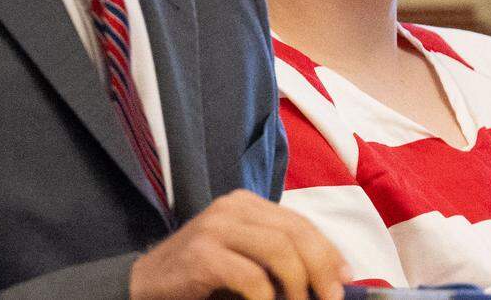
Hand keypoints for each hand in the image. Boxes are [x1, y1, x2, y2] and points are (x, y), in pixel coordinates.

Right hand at [129, 189, 350, 299]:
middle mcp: (232, 207)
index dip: (329, 251)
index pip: (300, 223)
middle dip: (321, 269)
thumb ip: (279, 260)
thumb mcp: (244, 260)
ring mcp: (215, 227)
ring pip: (279, 250)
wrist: (144, 285)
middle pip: (295, 233)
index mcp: (247, 204)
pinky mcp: (201, 255)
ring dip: (298, 286)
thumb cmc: (201, 278)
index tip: (346, 279)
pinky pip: (250, 277)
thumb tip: (333, 278)